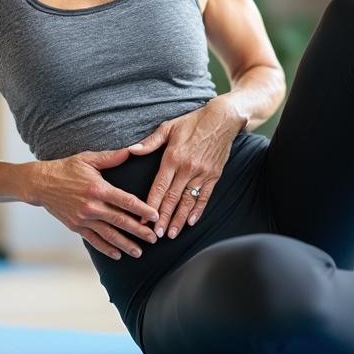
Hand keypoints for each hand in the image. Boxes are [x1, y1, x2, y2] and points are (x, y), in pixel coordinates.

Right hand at [27, 147, 160, 259]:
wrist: (40, 184)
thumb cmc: (65, 169)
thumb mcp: (87, 159)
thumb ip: (110, 157)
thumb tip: (130, 151)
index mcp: (98, 188)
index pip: (125, 201)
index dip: (142, 209)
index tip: (155, 216)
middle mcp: (92, 206)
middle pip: (120, 221)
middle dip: (139, 231)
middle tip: (154, 238)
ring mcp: (83, 218)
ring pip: (109, 234)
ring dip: (125, 244)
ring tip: (139, 252)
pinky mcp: (76, 227)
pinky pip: (93, 240)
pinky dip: (106, 249)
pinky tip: (117, 255)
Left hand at [126, 96, 244, 239]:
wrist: (222, 119)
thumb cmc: (192, 122)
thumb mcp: (168, 127)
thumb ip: (150, 142)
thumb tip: (131, 150)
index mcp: (173, 158)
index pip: (159, 187)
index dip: (150, 205)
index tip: (143, 219)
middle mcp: (187, 168)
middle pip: (173, 199)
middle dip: (163, 218)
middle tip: (156, 234)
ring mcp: (202, 174)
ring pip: (188, 201)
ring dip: (179, 219)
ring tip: (171, 233)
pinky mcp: (214, 176)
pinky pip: (205, 197)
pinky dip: (198, 211)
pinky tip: (191, 222)